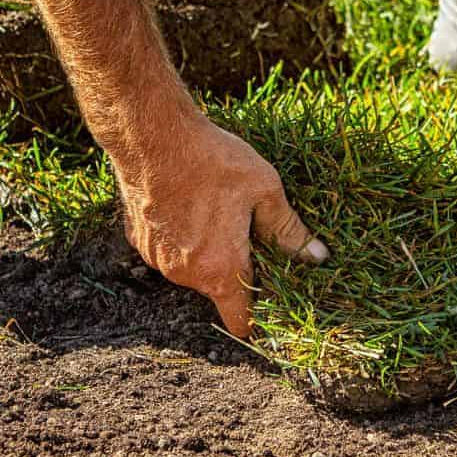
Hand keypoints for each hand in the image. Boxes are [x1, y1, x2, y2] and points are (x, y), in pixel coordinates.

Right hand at [119, 116, 327, 336]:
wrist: (150, 135)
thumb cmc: (212, 160)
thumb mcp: (264, 190)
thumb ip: (289, 231)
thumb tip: (317, 257)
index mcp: (221, 269)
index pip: (240, 321)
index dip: (258, 318)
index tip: (269, 303)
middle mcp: (186, 275)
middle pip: (219, 290)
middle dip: (236, 270)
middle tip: (247, 233)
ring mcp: (158, 260)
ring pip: (193, 269)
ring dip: (208, 252)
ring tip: (216, 211)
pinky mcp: (140, 242)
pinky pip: (170, 251)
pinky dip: (182, 238)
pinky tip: (189, 205)